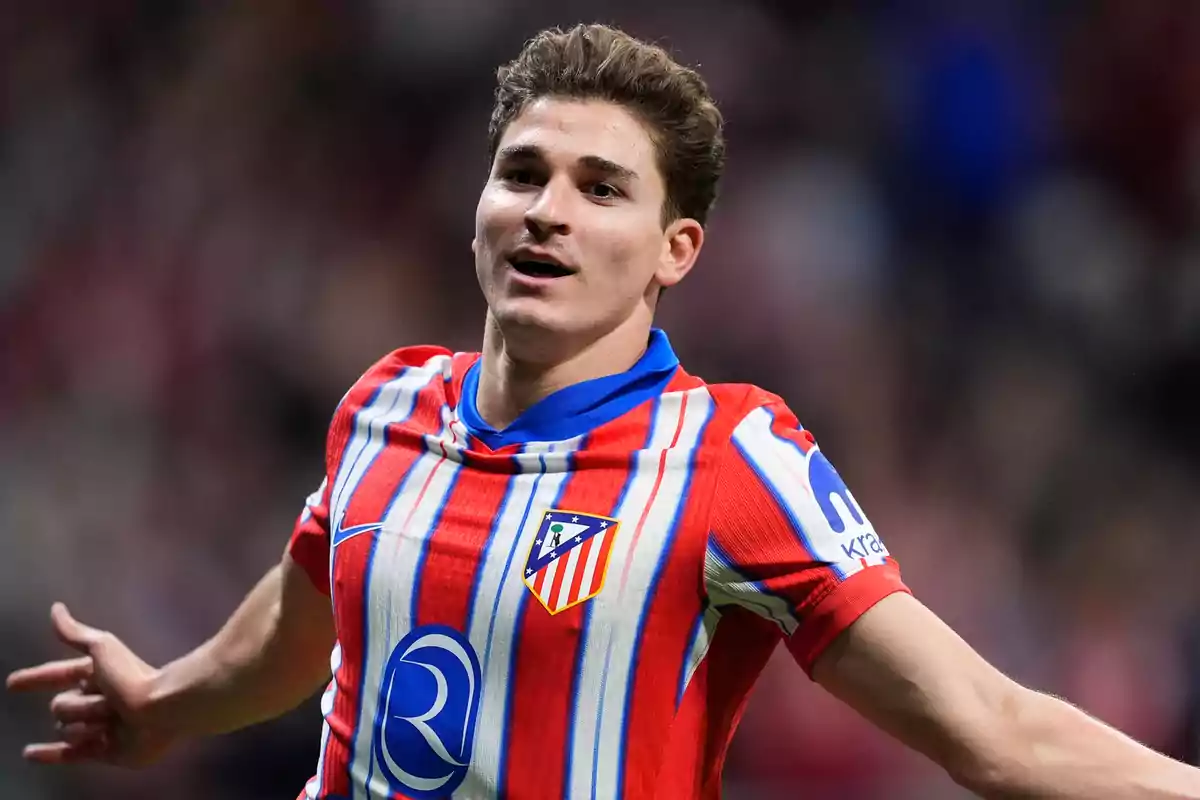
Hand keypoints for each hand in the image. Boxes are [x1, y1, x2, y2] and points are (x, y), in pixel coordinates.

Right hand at [6, 603, 178, 766]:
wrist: (161, 709)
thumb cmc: (132, 676)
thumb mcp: (103, 648)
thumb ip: (77, 633)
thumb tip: (56, 609)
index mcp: (97, 675)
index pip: (57, 674)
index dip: (35, 678)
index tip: (12, 683)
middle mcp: (97, 699)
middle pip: (60, 705)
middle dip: (79, 705)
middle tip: (107, 703)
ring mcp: (99, 726)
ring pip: (66, 728)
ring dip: (84, 724)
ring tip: (110, 721)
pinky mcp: (104, 751)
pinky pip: (68, 754)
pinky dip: (49, 755)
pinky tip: (29, 753)